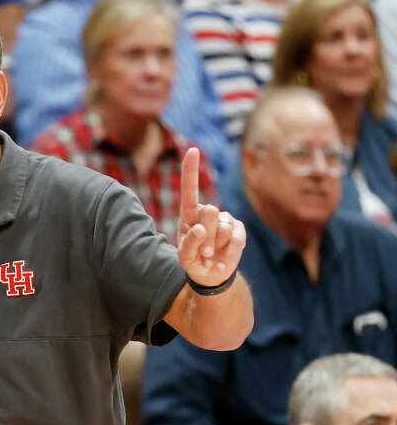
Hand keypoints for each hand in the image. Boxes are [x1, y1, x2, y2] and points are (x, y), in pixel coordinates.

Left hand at [177, 148, 245, 286]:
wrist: (211, 274)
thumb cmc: (194, 261)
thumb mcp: (185, 256)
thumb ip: (189, 243)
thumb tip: (199, 229)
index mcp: (189, 214)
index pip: (189, 189)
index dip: (191, 170)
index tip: (193, 150)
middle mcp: (207, 212)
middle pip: (209, 213)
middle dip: (205, 235)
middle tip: (202, 252)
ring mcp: (225, 219)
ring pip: (223, 228)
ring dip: (216, 247)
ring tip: (210, 257)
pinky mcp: (239, 230)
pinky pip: (237, 239)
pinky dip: (229, 254)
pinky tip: (221, 261)